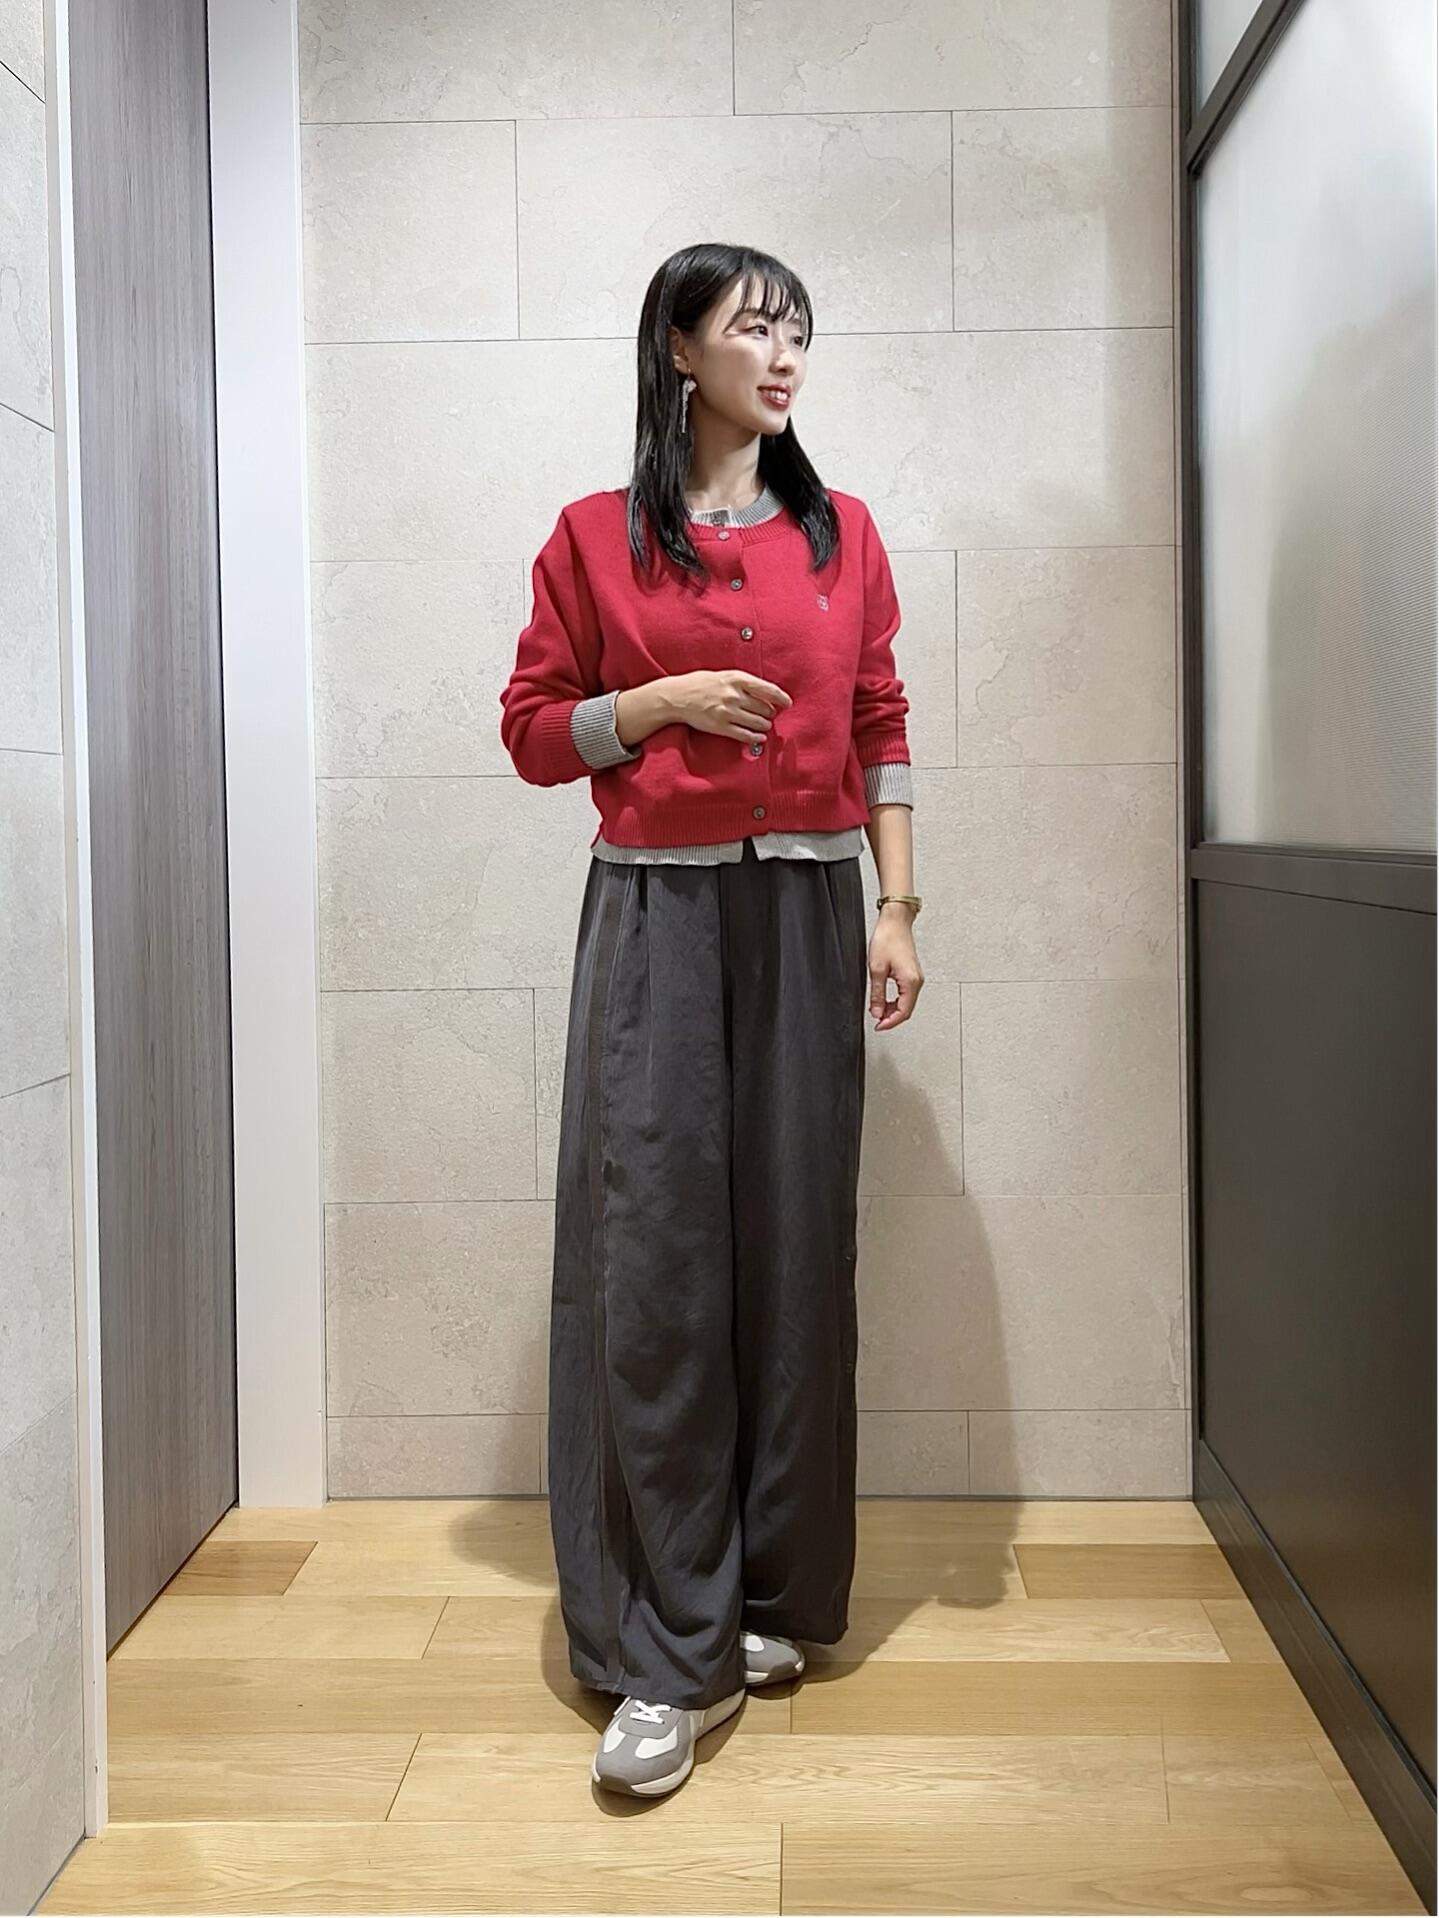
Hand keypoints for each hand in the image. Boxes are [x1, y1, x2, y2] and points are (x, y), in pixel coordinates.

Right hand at [667, 669, 791, 742]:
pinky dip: (755, 738)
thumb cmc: (700, 683)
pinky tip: (759, 738)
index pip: (768, 689)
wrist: (676, 696)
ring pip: (757, 722)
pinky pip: (745, 735)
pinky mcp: (721, 726)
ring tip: (764, 725)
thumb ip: (743, 683)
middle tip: (770, 714)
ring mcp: (727, 712)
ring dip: (764, 725)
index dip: (781, 698)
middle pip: (765, 708)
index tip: (788, 703)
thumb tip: (765, 694)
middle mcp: (734, 695)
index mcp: (736, 679)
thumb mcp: (724, 675)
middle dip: (770, 713)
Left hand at [869, 907, 922, 1029]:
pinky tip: (885, 1000)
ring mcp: (916, 977)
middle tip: (876, 1021)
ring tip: (877, 1011)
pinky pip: (906, 993)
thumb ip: (877, 994)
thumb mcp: (876, 969)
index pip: (903, 1012)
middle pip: (906, 1009)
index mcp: (911, 982)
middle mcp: (917, 981)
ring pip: (906, 1002)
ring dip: (892, 1010)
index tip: (878, 1026)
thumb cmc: (888, 938)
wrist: (895, 921)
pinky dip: (895, 1000)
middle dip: (891, 1018)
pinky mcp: (911, 973)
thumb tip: (877, 1012)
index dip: (889, 1023)